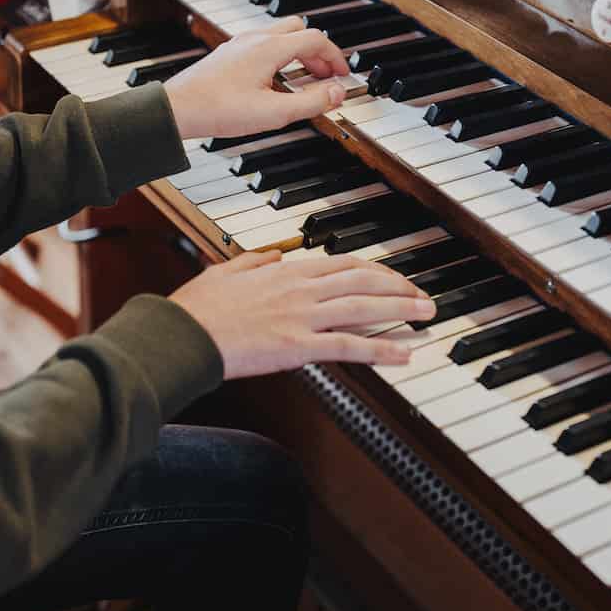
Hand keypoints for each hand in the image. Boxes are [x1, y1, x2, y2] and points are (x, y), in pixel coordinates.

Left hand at [163, 18, 352, 139]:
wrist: (178, 109)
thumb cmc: (219, 109)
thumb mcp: (274, 113)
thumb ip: (311, 102)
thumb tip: (336, 92)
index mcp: (270, 48)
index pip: (315, 39)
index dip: (335, 56)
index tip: (343, 74)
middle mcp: (255, 39)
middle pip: (299, 31)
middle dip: (318, 52)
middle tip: (326, 76)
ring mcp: (239, 44)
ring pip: (280, 36)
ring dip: (299, 54)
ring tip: (305, 80)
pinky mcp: (229, 54)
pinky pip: (264, 45)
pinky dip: (280, 57)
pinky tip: (277, 82)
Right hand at [170, 251, 435, 378]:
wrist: (184, 334)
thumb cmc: (198, 308)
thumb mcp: (225, 272)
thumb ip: (252, 263)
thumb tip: (270, 257)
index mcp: (286, 272)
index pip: (342, 264)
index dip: (373, 270)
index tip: (391, 277)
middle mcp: (301, 289)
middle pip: (363, 282)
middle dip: (399, 288)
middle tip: (423, 296)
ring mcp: (302, 316)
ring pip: (364, 308)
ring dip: (401, 311)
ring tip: (426, 316)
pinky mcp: (299, 345)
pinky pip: (349, 346)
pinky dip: (381, 348)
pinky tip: (403, 353)